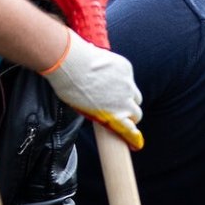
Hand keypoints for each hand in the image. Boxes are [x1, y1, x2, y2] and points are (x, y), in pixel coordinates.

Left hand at [41, 29, 143, 149]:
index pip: (131, 132)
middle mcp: (125, 102)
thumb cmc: (69, 87)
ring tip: (112, 92)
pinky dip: (121, 79)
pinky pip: (128, 78)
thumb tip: (108, 115)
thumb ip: (101, 115)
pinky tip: (107, 74)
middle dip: (130, 114)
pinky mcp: (126, 68)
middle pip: (137, 113)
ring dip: (128, 97)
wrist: (67, 61)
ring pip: (135, 95)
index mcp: (114, 117)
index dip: (134, 138)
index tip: (136, 143)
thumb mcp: (84, 110)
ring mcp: (128, 84)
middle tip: (120, 111)